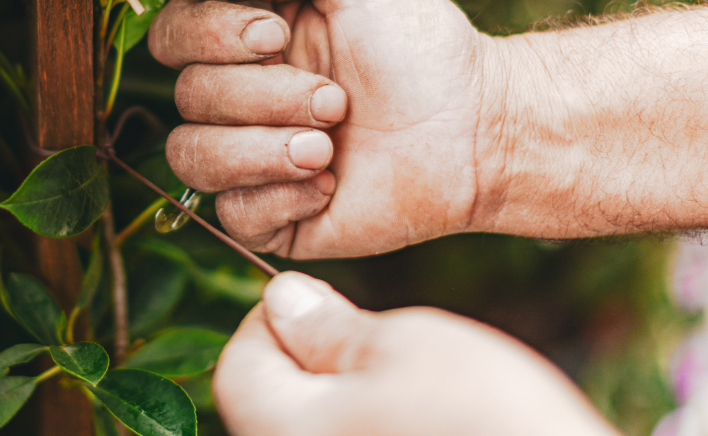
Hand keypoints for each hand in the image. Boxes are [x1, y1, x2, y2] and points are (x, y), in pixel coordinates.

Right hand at [148, 0, 496, 257]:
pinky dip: (280, 195)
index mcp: (242, 37)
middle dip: (264, 95)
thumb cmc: (415, 37)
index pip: (172, 33)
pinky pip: (231, 215)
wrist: (475, 123)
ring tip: (329, 144)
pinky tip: (331, 183)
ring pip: (191, 158)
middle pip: (186, 95)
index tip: (277, 35)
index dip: (210, 35)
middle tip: (336, 98)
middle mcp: (235, 97)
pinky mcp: (270, 216)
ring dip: (263, 148)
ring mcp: (248, 159)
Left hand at [214, 272, 618, 435]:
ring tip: (405, 379)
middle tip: (370, 339)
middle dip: (310, 357)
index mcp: (291, 432)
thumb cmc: (485, 420)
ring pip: (314, 424)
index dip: (272, 322)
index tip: (318, 304)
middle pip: (271, 403)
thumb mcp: (406, 347)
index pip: (237, 369)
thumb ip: (328, 327)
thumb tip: (283, 299)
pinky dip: (365, 420)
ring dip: (340, 390)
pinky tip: (420, 415)